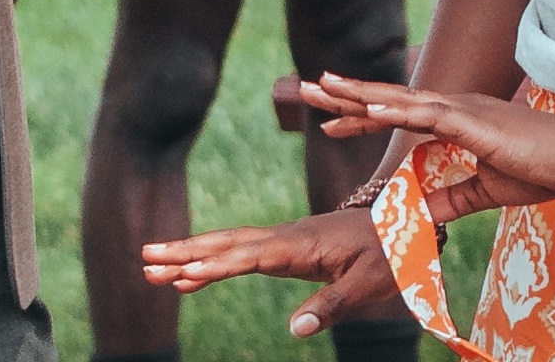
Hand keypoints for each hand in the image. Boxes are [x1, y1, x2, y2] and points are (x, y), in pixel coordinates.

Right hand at [141, 207, 400, 339]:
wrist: (408, 224)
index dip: (212, 266)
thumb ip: (331, 306)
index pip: (246, 256)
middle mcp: (284, 237)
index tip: (180, 274)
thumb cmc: (391, 256)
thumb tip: (294, 330)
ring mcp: (284, 241)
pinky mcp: (288, 248)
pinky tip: (196, 273)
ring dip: (193, 254)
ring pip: (229, 245)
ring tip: (155, 265)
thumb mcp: (369, 286)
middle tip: (145, 260)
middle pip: (225, 243)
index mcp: (299, 245)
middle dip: (185, 252)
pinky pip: (243, 253)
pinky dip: (215, 261)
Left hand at [303, 73, 554, 213]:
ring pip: (399, 100)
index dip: (360, 116)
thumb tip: (420, 213)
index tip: (326, 121)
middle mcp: (449, 108)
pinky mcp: (474, 123)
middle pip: (386, 99)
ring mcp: (460, 111)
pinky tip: (373, 108)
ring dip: (360, 95)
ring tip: (325, 86)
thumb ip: (451, 198)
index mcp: (451, 121)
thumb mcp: (486, 191)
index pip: (395, 116)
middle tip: (304, 87)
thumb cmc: (541, 168)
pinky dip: (399, 111)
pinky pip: (429, 115)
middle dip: (344, 95)